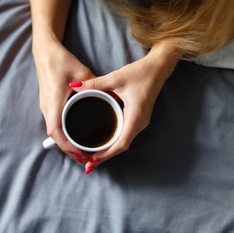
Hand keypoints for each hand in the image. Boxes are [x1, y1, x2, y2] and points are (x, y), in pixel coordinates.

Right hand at [33, 39, 95, 158]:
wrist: (44, 52)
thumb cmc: (59, 60)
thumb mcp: (80, 70)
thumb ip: (93, 85)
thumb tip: (108, 96)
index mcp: (54, 101)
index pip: (55, 130)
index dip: (66, 144)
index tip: (79, 152)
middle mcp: (46, 107)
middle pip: (54, 135)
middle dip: (67, 148)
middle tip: (85, 154)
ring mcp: (45, 106)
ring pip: (53, 130)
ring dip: (64, 141)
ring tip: (80, 147)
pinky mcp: (47, 104)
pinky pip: (53, 123)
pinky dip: (62, 132)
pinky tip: (73, 133)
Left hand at [69, 41, 179, 173]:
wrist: (158, 68)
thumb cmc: (140, 73)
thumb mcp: (116, 77)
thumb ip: (94, 83)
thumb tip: (75, 87)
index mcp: (136, 115)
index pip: (121, 142)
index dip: (106, 153)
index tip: (92, 158)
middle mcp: (140, 122)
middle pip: (121, 146)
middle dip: (105, 156)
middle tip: (87, 164)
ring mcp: (141, 122)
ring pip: (123, 142)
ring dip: (109, 151)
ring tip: (92, 157)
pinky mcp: (138, 119)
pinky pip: (125, 135)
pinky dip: (114, 142)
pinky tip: (104, 144)